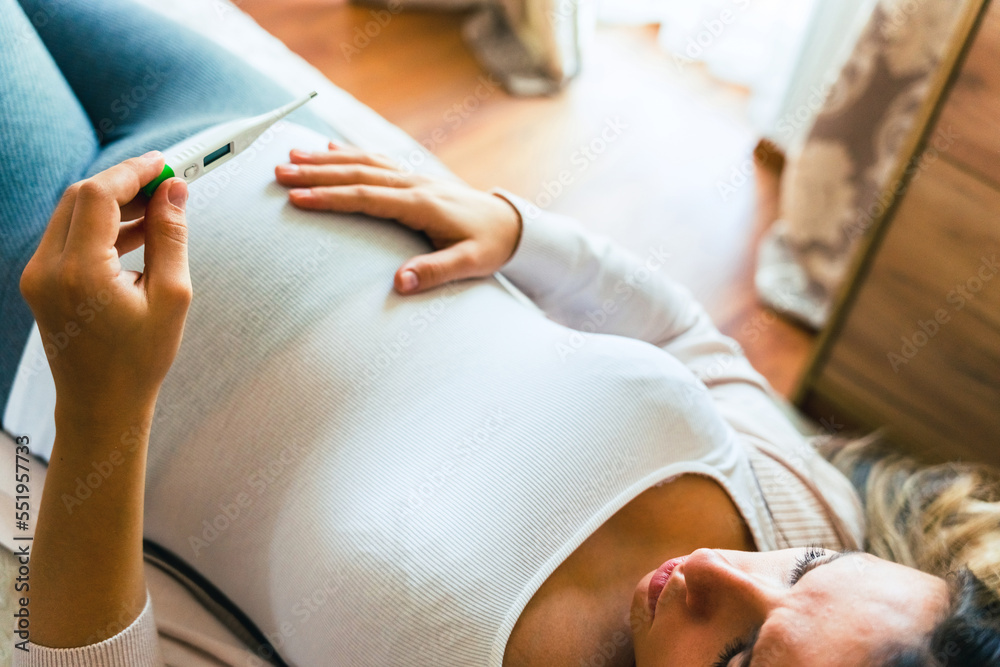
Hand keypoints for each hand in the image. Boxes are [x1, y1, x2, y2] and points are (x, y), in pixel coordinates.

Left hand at [19, 152, 191, 418]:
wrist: (102, 404)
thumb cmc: (139, 360)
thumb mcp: (172, 297)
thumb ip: (171, 237)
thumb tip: (174, 192)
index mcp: (80, 273)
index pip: (98, 196)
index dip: (133, 171)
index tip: (165, 164)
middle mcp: (48, 269)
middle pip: (81, 197)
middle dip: (124, 182)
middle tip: (165, 182)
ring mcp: (38, 275)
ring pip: (73, 213)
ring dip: (113, 202)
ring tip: (158, 207)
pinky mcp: (41, 281)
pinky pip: (69, 235)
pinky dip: (101, 225)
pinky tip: (136, 231)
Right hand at [275, 142, 522, 293]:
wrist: (510, 224)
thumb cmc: (489, 246)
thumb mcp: (469, 264)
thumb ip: (435, 272)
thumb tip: (399, 283)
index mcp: (421, 205)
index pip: (366, 197)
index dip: (331, 197)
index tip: (297, 198)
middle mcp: (413, 184)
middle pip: (356, 174)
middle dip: (315, 173)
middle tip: (278, 172)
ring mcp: (413, 178)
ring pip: (363, 162)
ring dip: (325, 160)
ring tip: (291, 157)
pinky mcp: (413, 178)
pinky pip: (376, 160)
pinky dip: (349, 153)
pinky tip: (328, 149)